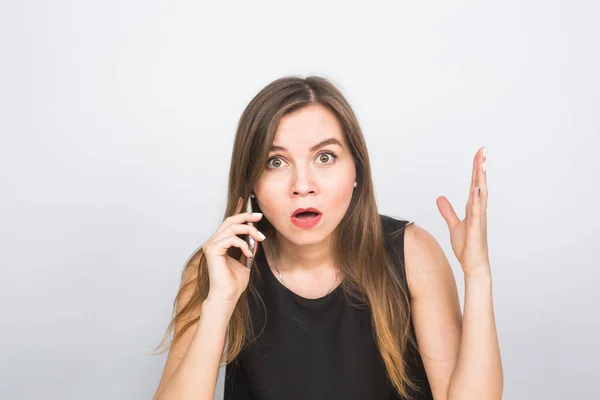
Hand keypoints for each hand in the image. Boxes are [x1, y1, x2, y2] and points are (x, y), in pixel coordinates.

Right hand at [202, 197, 264, 302]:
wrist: (227, 296)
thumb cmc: (234, 283)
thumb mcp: (246, 261)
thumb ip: (248, 248)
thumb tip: (256, 237)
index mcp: (219, 243)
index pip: (229, 223)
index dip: (241, 214)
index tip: (255, 213)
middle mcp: (213, 242)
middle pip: (230, 221)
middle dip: (246, 217)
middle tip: (259, 217)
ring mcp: (211, 245)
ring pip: (231, 227)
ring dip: (249, 230)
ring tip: (259, 238)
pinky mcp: (212, 250)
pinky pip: (231, 239)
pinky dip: (243, 244)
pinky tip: (248, 253)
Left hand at [436, 147, 489, 276]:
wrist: (474, 265)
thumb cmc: (467, 247)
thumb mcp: (454, 225)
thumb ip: (448, 211)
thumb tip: (440, 198)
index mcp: (474, 208)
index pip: (474, 184)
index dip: (476, 169)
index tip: (478, 154)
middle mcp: (479, 211)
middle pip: (480, 184)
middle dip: (481, 167)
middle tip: (483, 150)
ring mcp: (479, 219)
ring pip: (480, 194)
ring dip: (481, 179)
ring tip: (481, 163)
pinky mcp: (476, 229)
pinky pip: (476, 212)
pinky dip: (477, 199)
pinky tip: (476, 188)